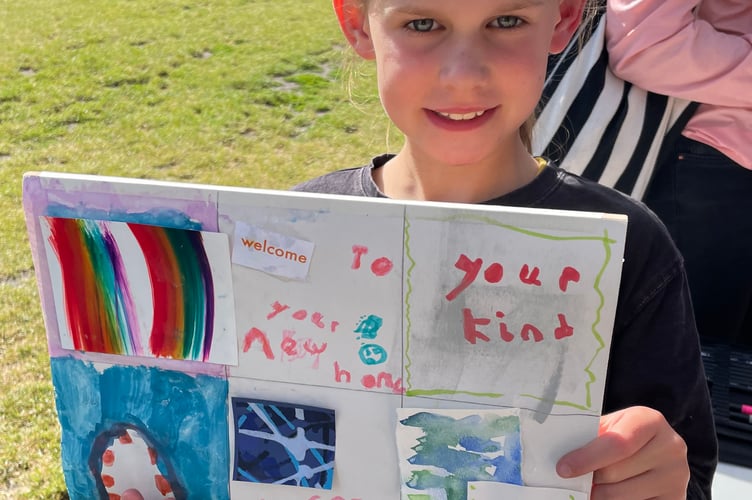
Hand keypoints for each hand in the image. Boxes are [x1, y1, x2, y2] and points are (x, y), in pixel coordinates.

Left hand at [556, 406, 688, 498]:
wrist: (656, 451)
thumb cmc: (623, 435)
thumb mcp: (610, 427)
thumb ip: (590, 435)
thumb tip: (556, 452)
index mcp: (651, 421)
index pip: (617, 443)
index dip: (587, 458)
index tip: (563, 469)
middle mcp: (670, 447)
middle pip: (615, 473)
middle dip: (589, 479)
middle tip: (573, 480)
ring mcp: (676, 477)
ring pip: (621, 496)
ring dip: (598, 495)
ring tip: (590, 488)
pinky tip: (604, 496)